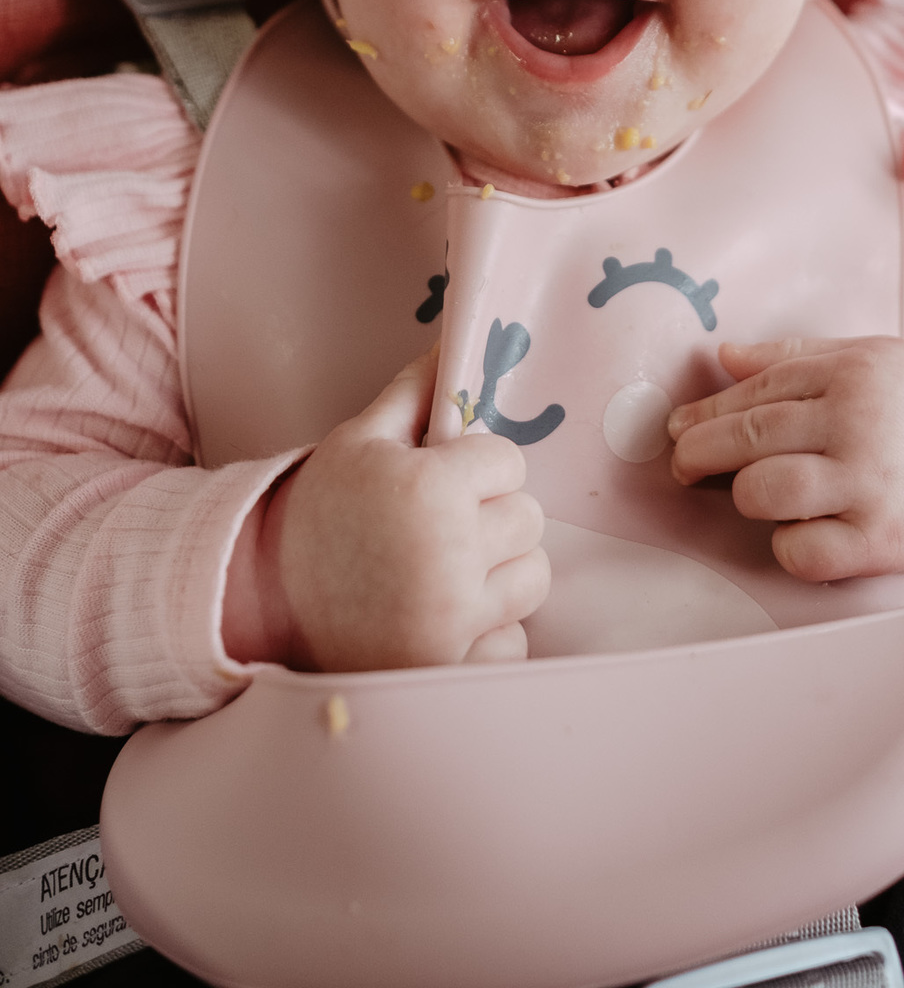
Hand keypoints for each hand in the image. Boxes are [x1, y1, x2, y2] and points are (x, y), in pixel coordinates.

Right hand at [226, 346, 549, 670]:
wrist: (262, 603)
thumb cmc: (317, 513)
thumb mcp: (357, 440)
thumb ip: (414, 392)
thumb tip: (454, 342)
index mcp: (429, 491)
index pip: (508, 461)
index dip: (478, 466)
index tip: (444, 478)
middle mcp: (449, 558)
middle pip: (528, 519)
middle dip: (493, 514)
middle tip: (445, 524)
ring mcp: (452, 622)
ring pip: (533, 577)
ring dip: (501, 571)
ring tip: (449, 568)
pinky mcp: (450, 669)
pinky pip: (513, 641)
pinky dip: (488, 632)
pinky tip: (444, 616)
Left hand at [668, 337, 903, 601]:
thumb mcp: (875, 362)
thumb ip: (797, 357)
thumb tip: (721, 356)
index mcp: (856, 370)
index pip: (758, 388)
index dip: (707, 409)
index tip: (678, 427)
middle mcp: (861, 422)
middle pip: (748, 437)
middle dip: (699, 452)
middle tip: (682, 465)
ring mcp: (871, 485)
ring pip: (763, 491)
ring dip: (745, 496)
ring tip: (752, 494)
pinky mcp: (882, 544)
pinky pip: (800, 552)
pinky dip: (788, 548)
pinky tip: (799, 535)